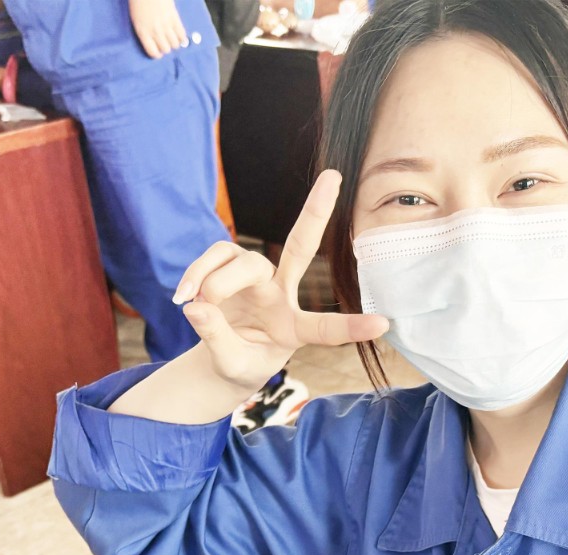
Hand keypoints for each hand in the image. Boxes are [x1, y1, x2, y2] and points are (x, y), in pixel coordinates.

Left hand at [129, 0, 187, 57]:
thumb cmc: (139, 2)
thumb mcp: (136, 19)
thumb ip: (144, 32)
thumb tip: (155, 43)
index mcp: (142, 32)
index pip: (153, 53)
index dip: (157, 54)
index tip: (158, 51)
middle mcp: (154, 31)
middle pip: (166, 49)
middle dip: (166, 47)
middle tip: (165, 42)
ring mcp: (165, 25)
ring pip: (175, 44)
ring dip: (174, 42)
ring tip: (172, 38)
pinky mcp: (174, 18)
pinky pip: (182, 35)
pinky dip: (181, 37)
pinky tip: (179, 34)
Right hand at [172, 169, 388, 395]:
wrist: (223, 355)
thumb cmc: (240, 362)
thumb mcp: (231, 366)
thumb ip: (217, 339)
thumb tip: (196, 306)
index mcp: (295, 329)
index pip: (325, 328)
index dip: (351, 327)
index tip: (383, 324)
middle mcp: (282, 294)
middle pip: (299, 248)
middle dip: (316, 211)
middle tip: (334, 175)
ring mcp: (257, 276)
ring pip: (242, 259)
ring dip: (213, 282)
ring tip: (192, 305)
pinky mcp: (231, 264)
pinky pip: (214, 256)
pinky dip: (195, 275)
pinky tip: (183, 297)